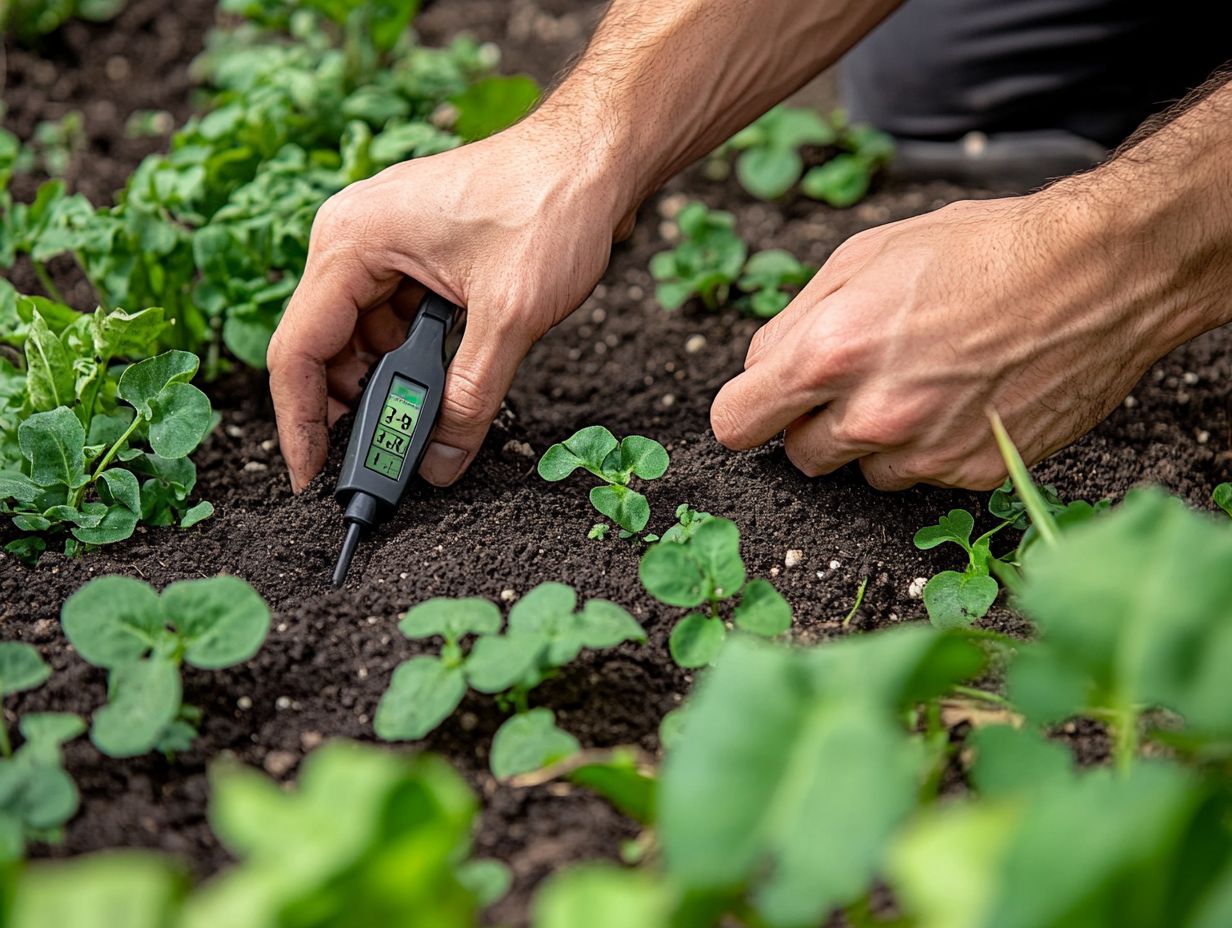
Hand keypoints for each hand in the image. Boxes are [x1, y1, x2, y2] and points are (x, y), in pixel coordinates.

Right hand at [268, 120, 622, 490]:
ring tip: (423, 424)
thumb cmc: (550, 204)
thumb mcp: (511, 317)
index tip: (313, 480)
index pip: (298, 350)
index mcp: (352, 240)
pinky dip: (414, 359)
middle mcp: (353, 238)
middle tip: (383, 463)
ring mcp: (383, 244)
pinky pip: (394, 320)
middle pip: (325, 348)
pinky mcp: (414, 254)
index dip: (300, 425)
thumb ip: (471, 397)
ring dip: (390, 385)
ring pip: (361, 339)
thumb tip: (441, 463)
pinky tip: (444, 383)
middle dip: (353, 409)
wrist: (596, 155)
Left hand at [710, 190, 1210, 489]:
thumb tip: (764, 370)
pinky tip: (961, 398)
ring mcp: (924, 452)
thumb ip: (797, 320)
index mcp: (830, 352)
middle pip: (798, 455)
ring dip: (872, 439)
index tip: (761, 403)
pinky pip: (920, 476)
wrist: (1097, 274)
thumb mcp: (866, 256)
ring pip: (860, 471)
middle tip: (857, 378)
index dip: (746, 410)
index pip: (735, 423)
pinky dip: (928, 448)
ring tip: (921, 381)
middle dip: (814, 420)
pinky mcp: (972, 474)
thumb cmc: (980, 250)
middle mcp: (871, 414)